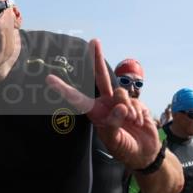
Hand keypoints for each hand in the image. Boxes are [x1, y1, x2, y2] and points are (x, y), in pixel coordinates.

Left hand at [45, 39, 161, 169]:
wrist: (144, 152)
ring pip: (121, 94)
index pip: (78, 99)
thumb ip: (113, 124)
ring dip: (127, 111)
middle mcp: (106, 103)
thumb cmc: (124, 148)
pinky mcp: (135, 102)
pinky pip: (135, 103)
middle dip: (97, 59)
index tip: (49, 79)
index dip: (63, 89)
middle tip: (94, 41)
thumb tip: (121, 106)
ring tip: (130, 124)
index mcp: (95, 112)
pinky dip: (138, 115)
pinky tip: (139, 123)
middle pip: (101, 77)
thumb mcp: (114, 140)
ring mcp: (121, 101)